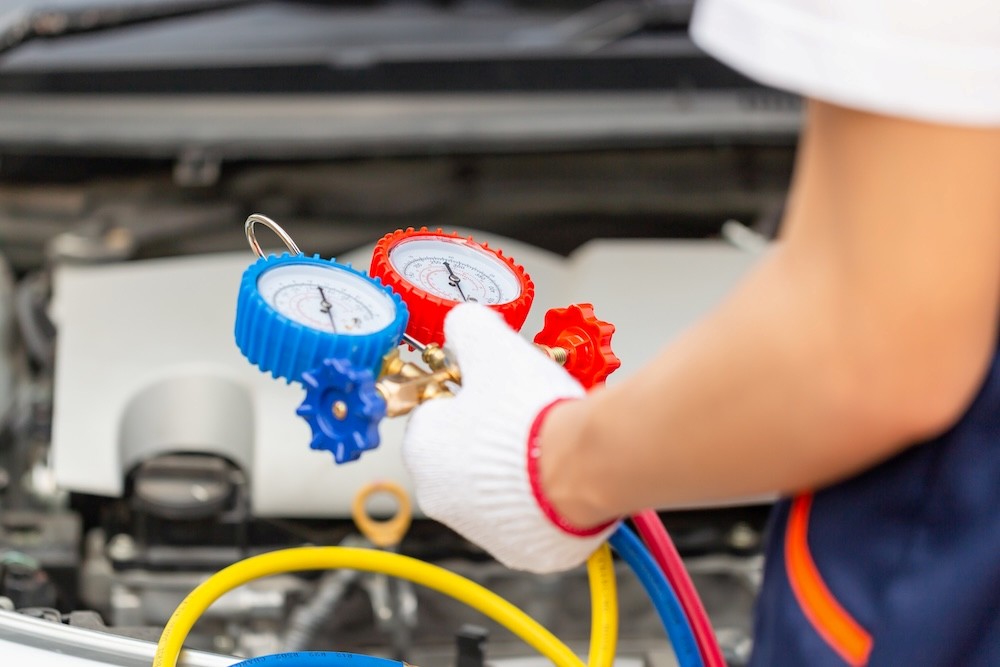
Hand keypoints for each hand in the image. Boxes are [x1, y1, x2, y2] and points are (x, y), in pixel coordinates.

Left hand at [402, 303, 617, 572]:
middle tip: (521, 416)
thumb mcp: (492, 346)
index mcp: (423, 448)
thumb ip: (467, 328)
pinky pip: (522, 519)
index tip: (490, 392)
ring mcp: (479, 528)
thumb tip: (460, 323)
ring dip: (510, 470)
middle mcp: (440, 495)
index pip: (433, 416)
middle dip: (486, 437)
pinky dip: (536, 501)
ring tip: (544, 445)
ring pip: (490, 490)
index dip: (465, 399)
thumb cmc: (530, 414)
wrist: (583, 467)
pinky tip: (555, 477)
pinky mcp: (517, 549)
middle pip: (460, 455)